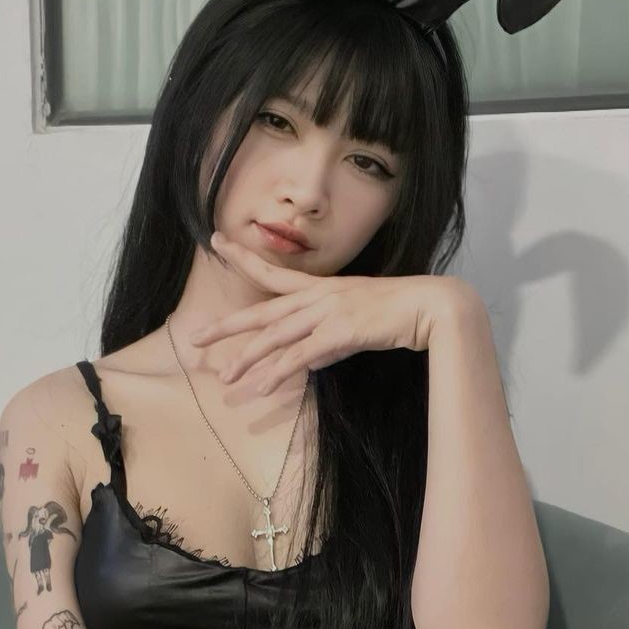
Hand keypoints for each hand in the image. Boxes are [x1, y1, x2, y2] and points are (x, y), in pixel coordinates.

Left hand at [197, 231, 472, 391]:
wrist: (430, 307)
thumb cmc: (397, 315)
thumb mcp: (355, 325)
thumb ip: (328, 343)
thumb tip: (309, 361)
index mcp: (321, 289)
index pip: (274, 274)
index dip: (245, 259)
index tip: (218, 243)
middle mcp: (318, 297)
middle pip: (263, 313)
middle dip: (229, 327)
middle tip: (197, 338)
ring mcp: (327, 313)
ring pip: (277, 337)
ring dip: (249, 358)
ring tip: (226, 377)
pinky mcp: (339, 332)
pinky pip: (302, 355)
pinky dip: (280, 371)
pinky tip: (262, 385)